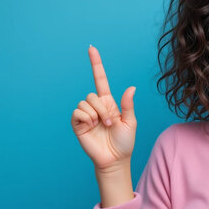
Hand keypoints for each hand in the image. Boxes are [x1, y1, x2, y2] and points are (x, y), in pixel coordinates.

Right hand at [71, 45, 136, 169]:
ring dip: (95, 115)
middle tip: (110, 123)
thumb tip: (131, 87)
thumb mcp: (131, 122)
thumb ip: (128, 105)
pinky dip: (85, 118)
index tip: (91, 48)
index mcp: (109, 103)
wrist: (115, 160)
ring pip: (85, 102)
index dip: (96, 64)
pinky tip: (91, 127)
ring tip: (101, 126)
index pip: (100, 79)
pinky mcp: (78, 124)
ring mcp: (86, 115)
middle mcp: (96, 106)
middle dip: (102, 108)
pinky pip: (77, 112)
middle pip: (92, 94)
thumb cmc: (124, 142)